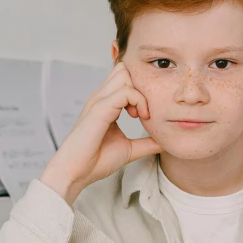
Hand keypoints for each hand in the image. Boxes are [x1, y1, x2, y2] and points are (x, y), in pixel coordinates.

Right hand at [39, 62, 161, 204]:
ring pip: (125, 74)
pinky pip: (125, 92)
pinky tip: (139, 117)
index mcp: (105, 103)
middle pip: (124, 69)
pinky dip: (138, 101)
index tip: (146, 113)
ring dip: (139, 91)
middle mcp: (100, 97)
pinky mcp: (99, 109)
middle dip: (140, 84)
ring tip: (141, 114)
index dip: (140, 89)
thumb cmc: (96, 161)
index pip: (124, 78)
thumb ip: (146, 143)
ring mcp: (98, 101)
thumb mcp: (129, 149)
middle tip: (144, 109)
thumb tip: (166, 142)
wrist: (76, 173)